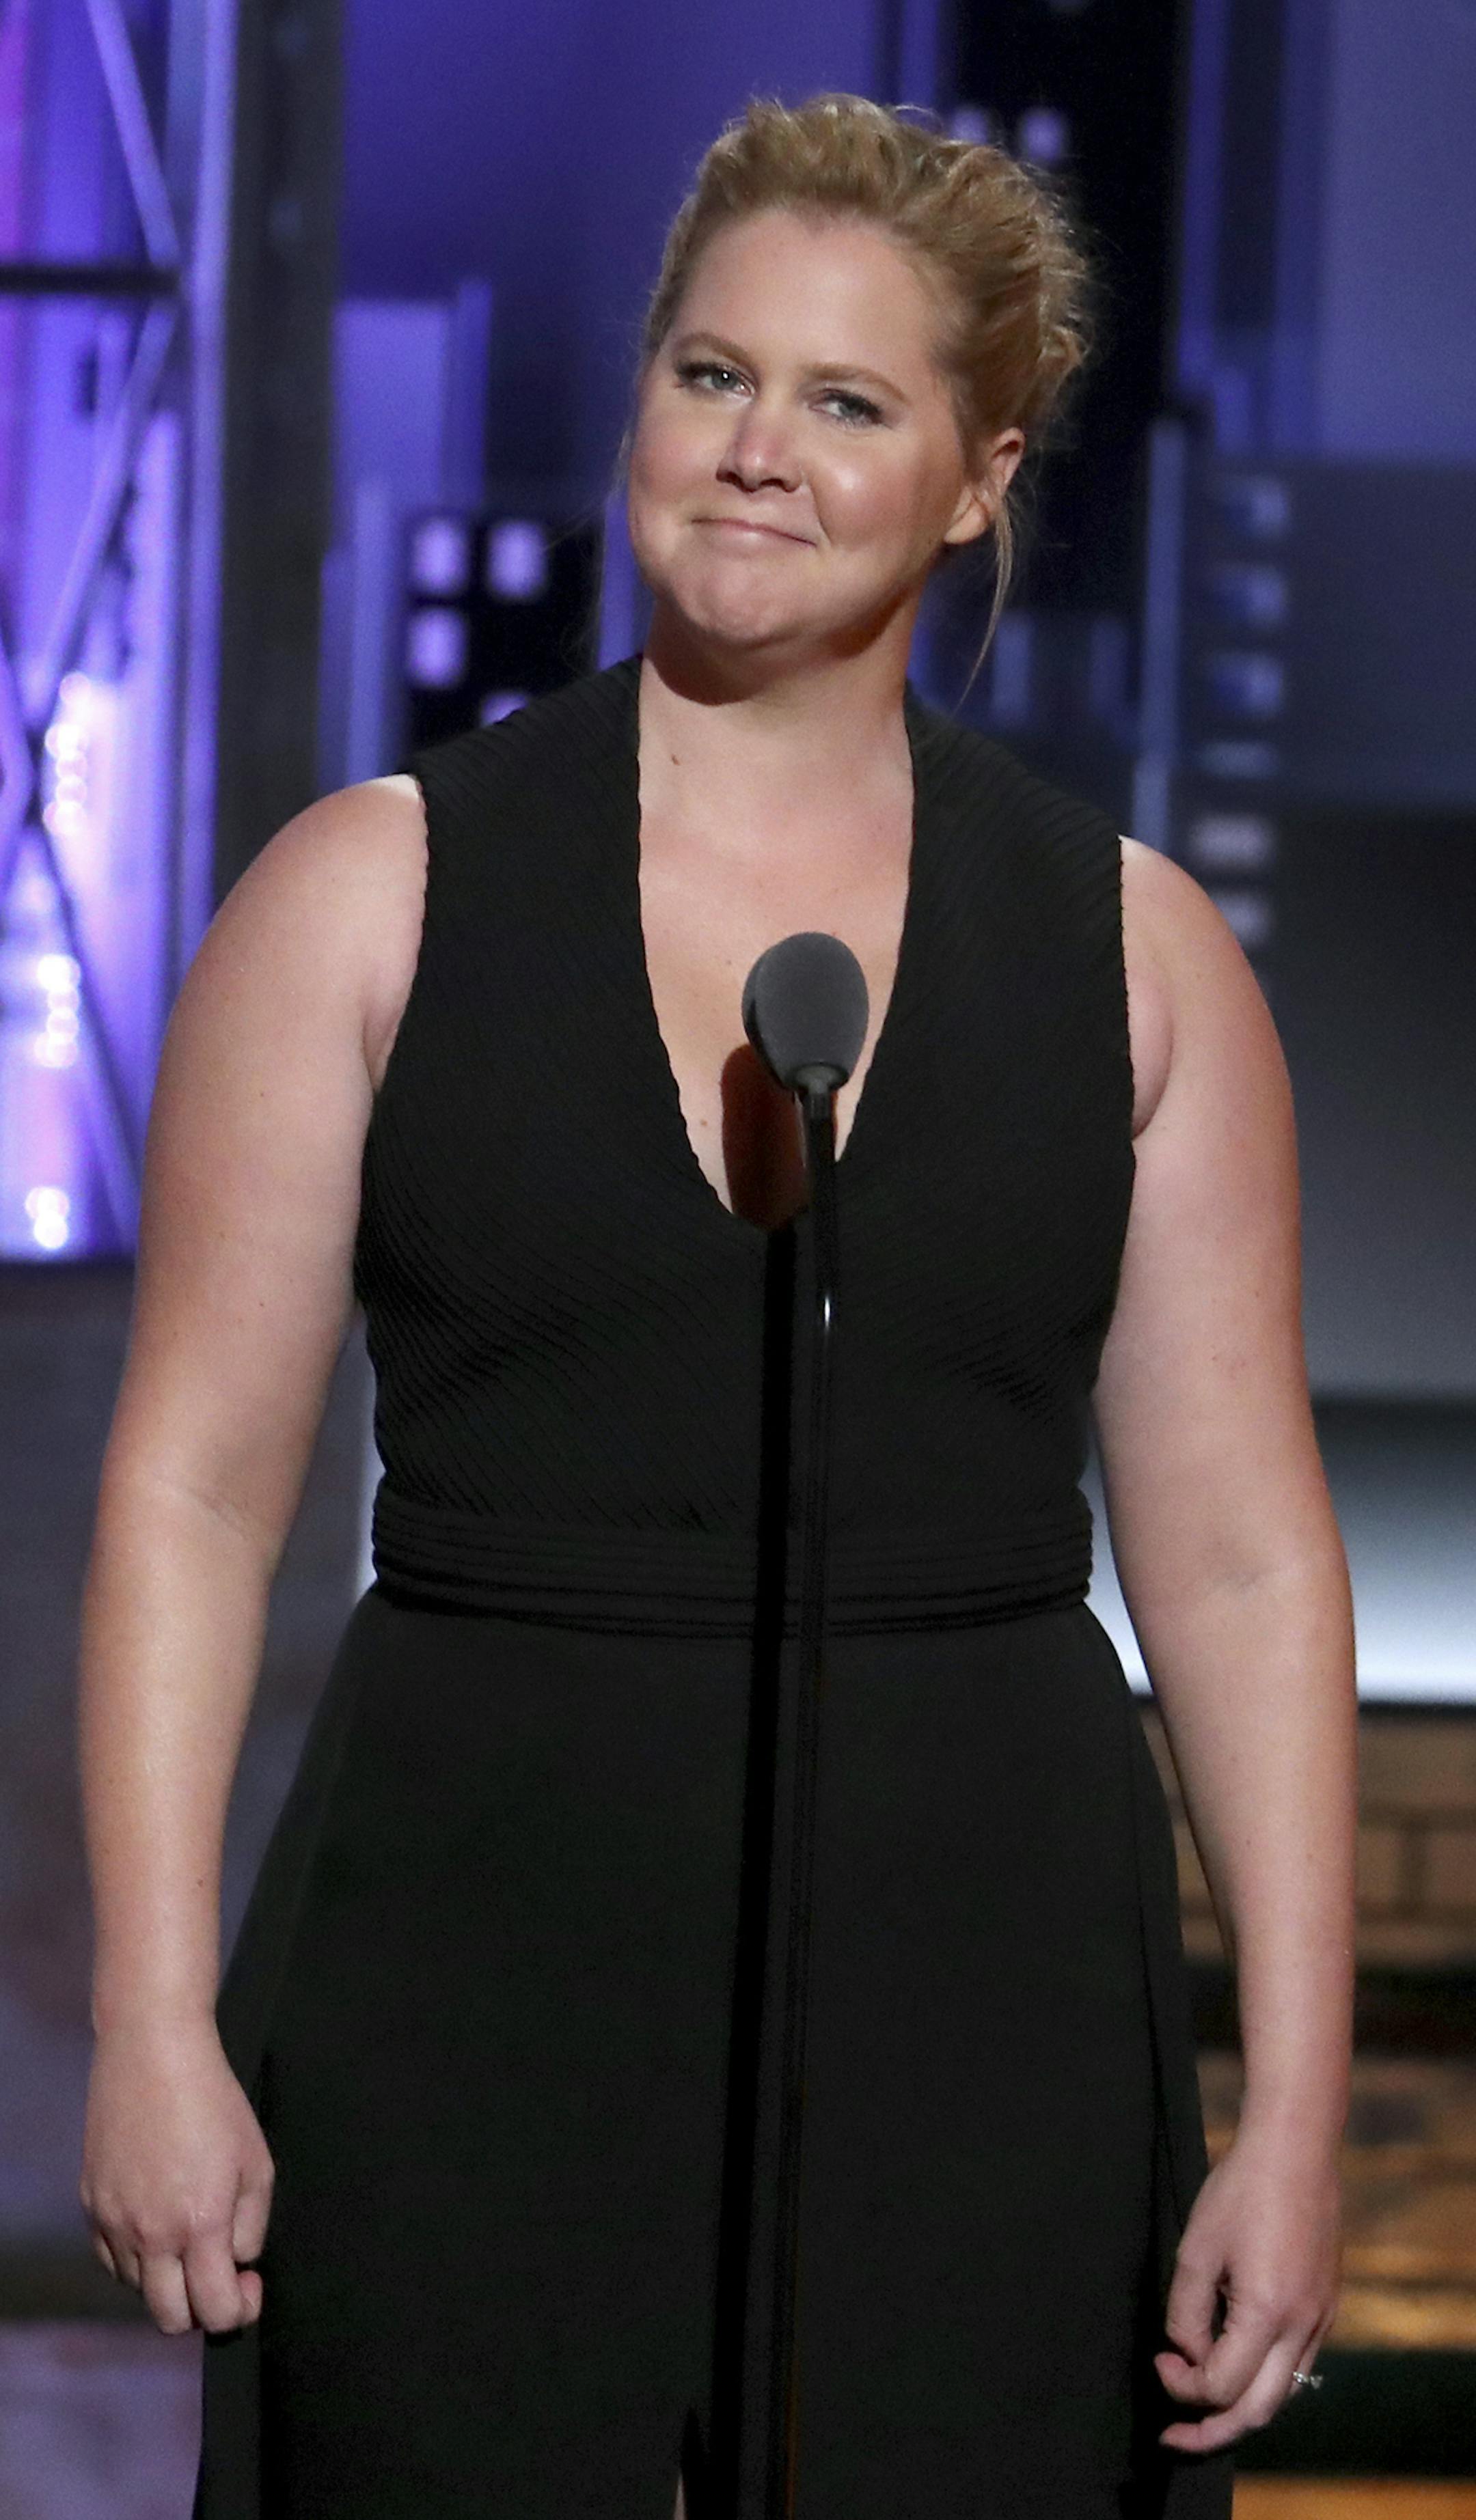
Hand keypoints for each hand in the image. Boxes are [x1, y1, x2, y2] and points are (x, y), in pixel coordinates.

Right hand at [80, 2013, 273, 2335]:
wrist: (153, 2052)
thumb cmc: (214, 2102)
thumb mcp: (257, 2163)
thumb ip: (251, 2227)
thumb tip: (237, 2264)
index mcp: (199, 2223)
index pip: (215, 2312)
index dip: (240, 2309)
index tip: (248, 2281)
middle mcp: (150, 2233)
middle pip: (170, 2319)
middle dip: (201, 2310)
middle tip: (220, 2273)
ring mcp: (114, 2221)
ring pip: (139, 2290)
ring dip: (168, 2279)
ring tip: (189, 2236)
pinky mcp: (91, 2204)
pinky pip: (112, 2259)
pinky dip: (136, 2258)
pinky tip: (157, 2223)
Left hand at [1154, 2116, 1340, 2451]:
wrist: (1295, 2150)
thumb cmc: (1240, 2191)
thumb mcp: (1196, 2250)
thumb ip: (1187, 2314)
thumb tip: (1187, 2355)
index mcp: (1268, 2313)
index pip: (1220, 2386)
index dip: (1181, 2384)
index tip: (1159, 2357)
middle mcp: (1303, 2327)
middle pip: (1258, 2413)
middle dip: (1212, 2433)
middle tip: (1174, 2437)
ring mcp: (1321, 2320)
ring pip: (1282, 2396)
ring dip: (1239, 2411)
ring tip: (1200, 2412)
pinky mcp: (1326, 2308)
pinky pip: (1297, 2367)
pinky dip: (1263, 2381)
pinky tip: (1233, 2367)